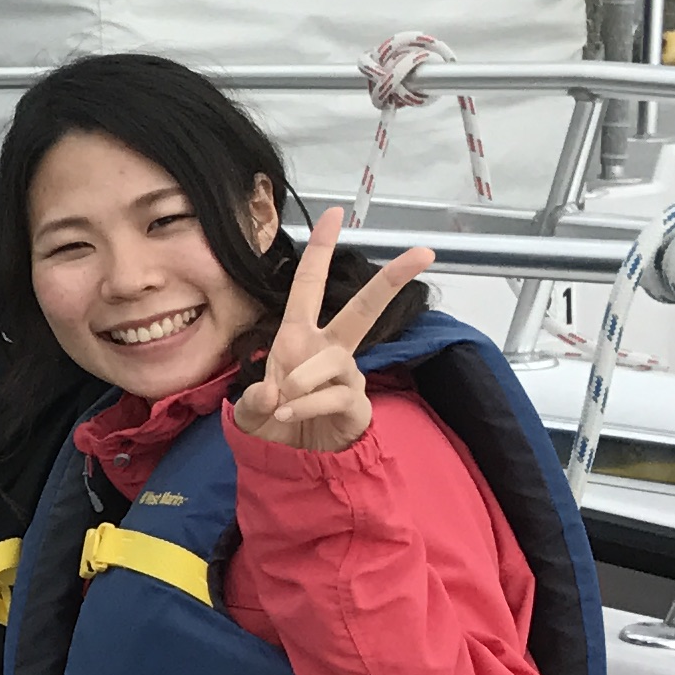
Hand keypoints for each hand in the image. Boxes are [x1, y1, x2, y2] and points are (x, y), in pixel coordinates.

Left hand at [233, 208, 436, 454]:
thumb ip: (255, 397)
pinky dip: (307, 405)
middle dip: (391, 280)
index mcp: (299, 336)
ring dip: (301, 379)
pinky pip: (334, 395)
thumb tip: (275, 391)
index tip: (335, 213)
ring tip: (282, 402)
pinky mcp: (356, 403)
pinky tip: (290, 415)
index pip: (309, 284)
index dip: (320, 249)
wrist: (290, 461)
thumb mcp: (250, 406)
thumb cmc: (273, 421)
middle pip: (364, 308)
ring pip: (333, 360)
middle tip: (424, 251)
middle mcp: (327, 348)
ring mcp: (346, 375)